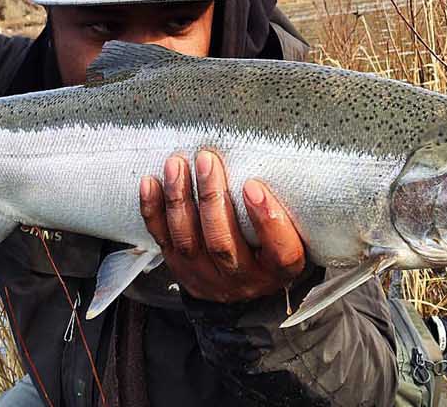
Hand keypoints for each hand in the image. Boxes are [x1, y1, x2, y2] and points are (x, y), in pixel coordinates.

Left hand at [138, 150, 306, 303]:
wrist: (245, 286)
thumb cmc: (273, 247)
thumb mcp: (294, 235)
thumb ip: (287, 210)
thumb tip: (280, 162)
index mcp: (279, 270)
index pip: (280, 251)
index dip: (267, 220)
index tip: (254, 186)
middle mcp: (242, 279)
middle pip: (222, 243)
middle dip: (211, 198)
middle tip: (207, 160)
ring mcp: (207, 277)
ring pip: (188, 241)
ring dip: (179, 199)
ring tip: (177, 164)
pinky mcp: (180, 269)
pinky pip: (162, 240)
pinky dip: (154, 210)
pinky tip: (151, 183)